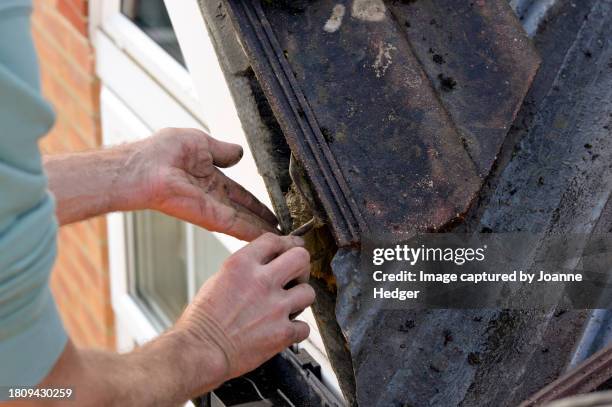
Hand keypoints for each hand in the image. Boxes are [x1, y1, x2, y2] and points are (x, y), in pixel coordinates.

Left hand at [126, 128, 277, 240]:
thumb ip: (222, 150)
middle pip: (245, 212)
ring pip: (244, 222)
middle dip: (264, 222)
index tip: (273, 213)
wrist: (143, 167)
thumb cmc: (160, 151)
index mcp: (209, 178)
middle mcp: (212, 197)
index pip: (240, 195)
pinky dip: (252, 232)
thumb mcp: (200, 142)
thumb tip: (238, 153)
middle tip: (284, 231)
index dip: (257, 204)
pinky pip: (236, 225)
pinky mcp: (209, 217)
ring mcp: (211, 209)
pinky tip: (269, 237)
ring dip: (263, 230)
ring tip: (284, 239)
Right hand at [174, 233, 314, 385]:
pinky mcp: (282, 332)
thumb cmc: (202, 321)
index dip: (282, 246)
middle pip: (301, 257)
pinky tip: (284, 329)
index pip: (274, 240)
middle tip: (294, 277)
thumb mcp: (218, 280)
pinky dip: (296, 330)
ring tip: (289, 306)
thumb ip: (245, 268)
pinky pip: (305, 326)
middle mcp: (261, 281)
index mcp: (242, 264)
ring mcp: (275, 307)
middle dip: (300, 267)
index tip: (285, 252)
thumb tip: (264, 264)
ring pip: (309, 292)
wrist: (199, 351)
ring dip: (300, 299)